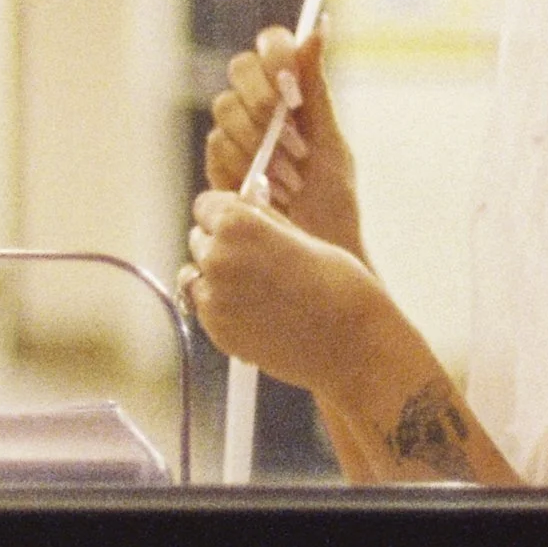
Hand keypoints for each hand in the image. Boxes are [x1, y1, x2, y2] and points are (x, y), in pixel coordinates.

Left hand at [183, 189, 379, 396]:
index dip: (226, 213)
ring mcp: (213, 298)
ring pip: (196, 276)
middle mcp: (217, 258)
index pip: (206, 205)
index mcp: (237, 224)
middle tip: (257, 260)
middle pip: (199, 239)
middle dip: (221, 244)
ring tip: (257, 288)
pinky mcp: (216, 331)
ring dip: (216, 277)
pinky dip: (222, 307)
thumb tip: (242, 204)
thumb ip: (262, 220)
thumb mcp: (300, 235)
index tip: (243, 224)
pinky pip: (205, 308)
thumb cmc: (338, 285)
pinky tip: (257, 312)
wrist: (351, 343)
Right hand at [205, 27, 363, 261]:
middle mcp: (259, 108)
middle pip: (240, 70)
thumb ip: (316, 89)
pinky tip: (267, 191)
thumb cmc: (332, 204)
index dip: (275, 54)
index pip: (271, 47)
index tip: (291, 81)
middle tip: (287, 128)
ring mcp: (234, 137)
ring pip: (224, 109)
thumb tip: (319, 28)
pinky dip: (242, 166)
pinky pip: (216, 148)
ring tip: (290, 174)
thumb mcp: (331, 145)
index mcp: (292, 94)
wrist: (314, 258)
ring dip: (258, 139)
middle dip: (263, 98)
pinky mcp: (217, 167)